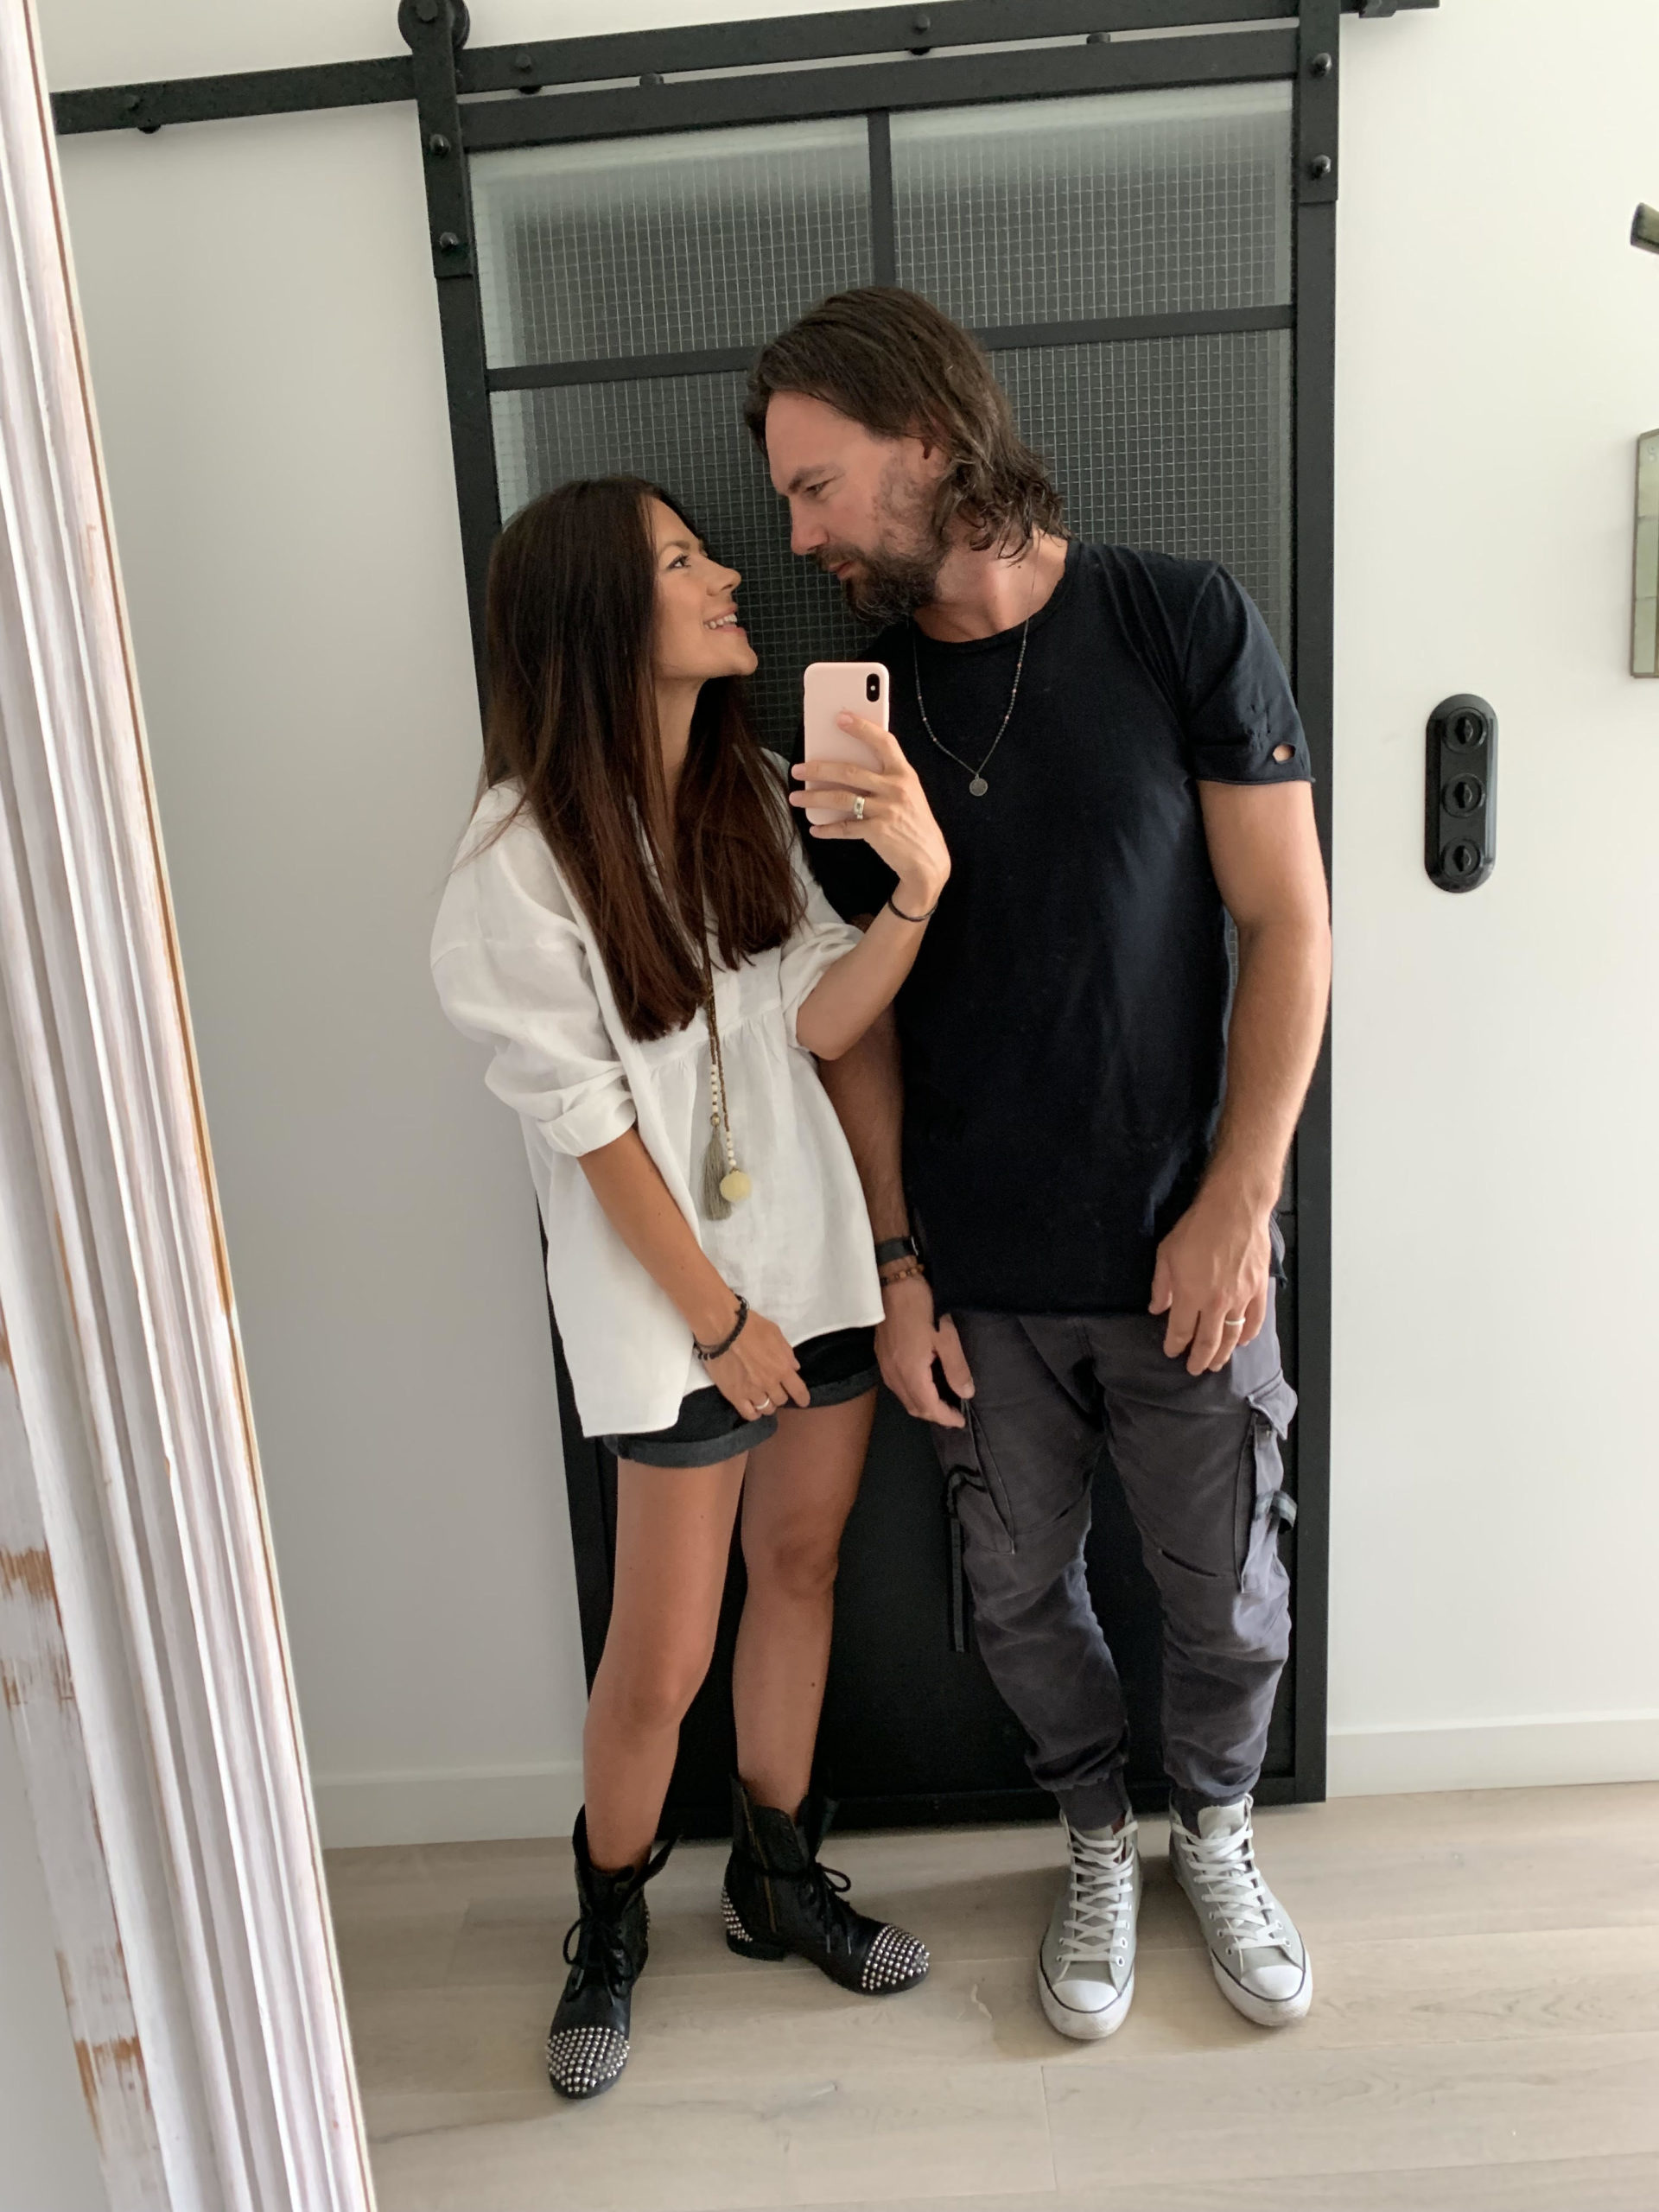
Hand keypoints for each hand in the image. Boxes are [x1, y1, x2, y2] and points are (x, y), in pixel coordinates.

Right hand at [704, 1307, 809, 1419]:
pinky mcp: (734, 1396)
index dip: (802, 1398)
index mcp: (782, 1368)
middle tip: (774, 1390)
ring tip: (762, 1399)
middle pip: (781, 1400)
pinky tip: (753, 1408)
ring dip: (767, 1404)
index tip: (803, 1401)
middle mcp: (769, 1383)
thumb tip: (794, 1368)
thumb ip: (786, 1352)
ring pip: (766, 1408)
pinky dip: (753, 1413)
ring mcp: (752, 1392)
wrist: (722, 1330)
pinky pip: (748, 1414)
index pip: (798, 1390)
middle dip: (780, 1395)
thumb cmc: (750, 1327)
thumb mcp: (775, 1333)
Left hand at [790, 717, 950, 913]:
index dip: (862, 728)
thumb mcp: (909, 793)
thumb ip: (886, 778)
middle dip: (819, 768)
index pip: (883, 742)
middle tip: (798, 768)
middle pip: (850, 771)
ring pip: (842, 798)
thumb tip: (848, 769)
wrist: (928, 860)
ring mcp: (887, 810)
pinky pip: (845, 827)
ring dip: (814, 797)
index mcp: (904, 774)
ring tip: (796, 797)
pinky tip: (816, 828)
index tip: (841, 718)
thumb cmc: (914, 823)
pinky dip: (827, 828)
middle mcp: (896, 789)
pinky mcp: (878, 832)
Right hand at [875, 1272, 974, 1426]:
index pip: (929, 1407)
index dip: (946, 1418)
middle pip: (914, 1407)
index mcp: (910, 1372)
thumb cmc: (923, 1307)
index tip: (960, 1421)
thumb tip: (966, 1394)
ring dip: (922, 1405)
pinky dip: (912, 1393)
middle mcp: (894, 1375)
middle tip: (953, 1412)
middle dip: (934, 1415)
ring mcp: (885, 1366)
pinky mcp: (881, 1356)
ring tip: (942, 1401)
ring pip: (904, 1398)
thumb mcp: (946, 1337)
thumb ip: (956, 1368)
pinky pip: (897, 1386)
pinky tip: (924, 1384)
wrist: (893, 1282)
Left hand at [1149, 1186, 1270, 1374]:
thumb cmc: (1197, 1227)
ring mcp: (1241, 1298)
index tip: (1172, 1352)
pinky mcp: (1259, 1289)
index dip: (1175, 1345)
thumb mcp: (1166, 1253)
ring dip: (1223, 1354)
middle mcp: (1216, 1302)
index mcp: (1190, 1295)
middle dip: (1199, 1358)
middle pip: (1208, 1341)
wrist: (1234, 1209)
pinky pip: (1255, 1320)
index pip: (1181, 1331)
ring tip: (1216, 1364)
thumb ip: (1161, 1285)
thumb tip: (1156, 1309)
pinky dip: (1248, 1335)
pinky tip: (1242, 1342)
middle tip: (1194, 1369)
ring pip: (1232, 1336)